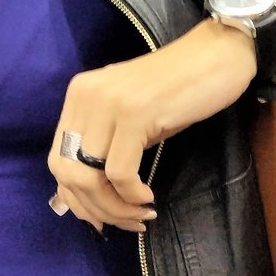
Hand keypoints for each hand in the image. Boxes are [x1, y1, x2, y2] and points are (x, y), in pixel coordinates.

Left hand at [49, 20, 256, 232]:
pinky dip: (132, 195)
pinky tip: (148, 197)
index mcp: (79, 96)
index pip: (56, 160)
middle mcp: (85, 97)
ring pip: (90, 177)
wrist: (218, 54)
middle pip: (67, 173)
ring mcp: (108, 103)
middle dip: (95, 209)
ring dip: (116, 208)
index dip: (75, 199)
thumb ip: (108, 147)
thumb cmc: (180, 89)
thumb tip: (94, 201)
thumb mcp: (132, 119)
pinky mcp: (134, 113)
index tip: (102, 220)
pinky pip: (119, 172)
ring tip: (142, 214)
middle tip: (128, 221)